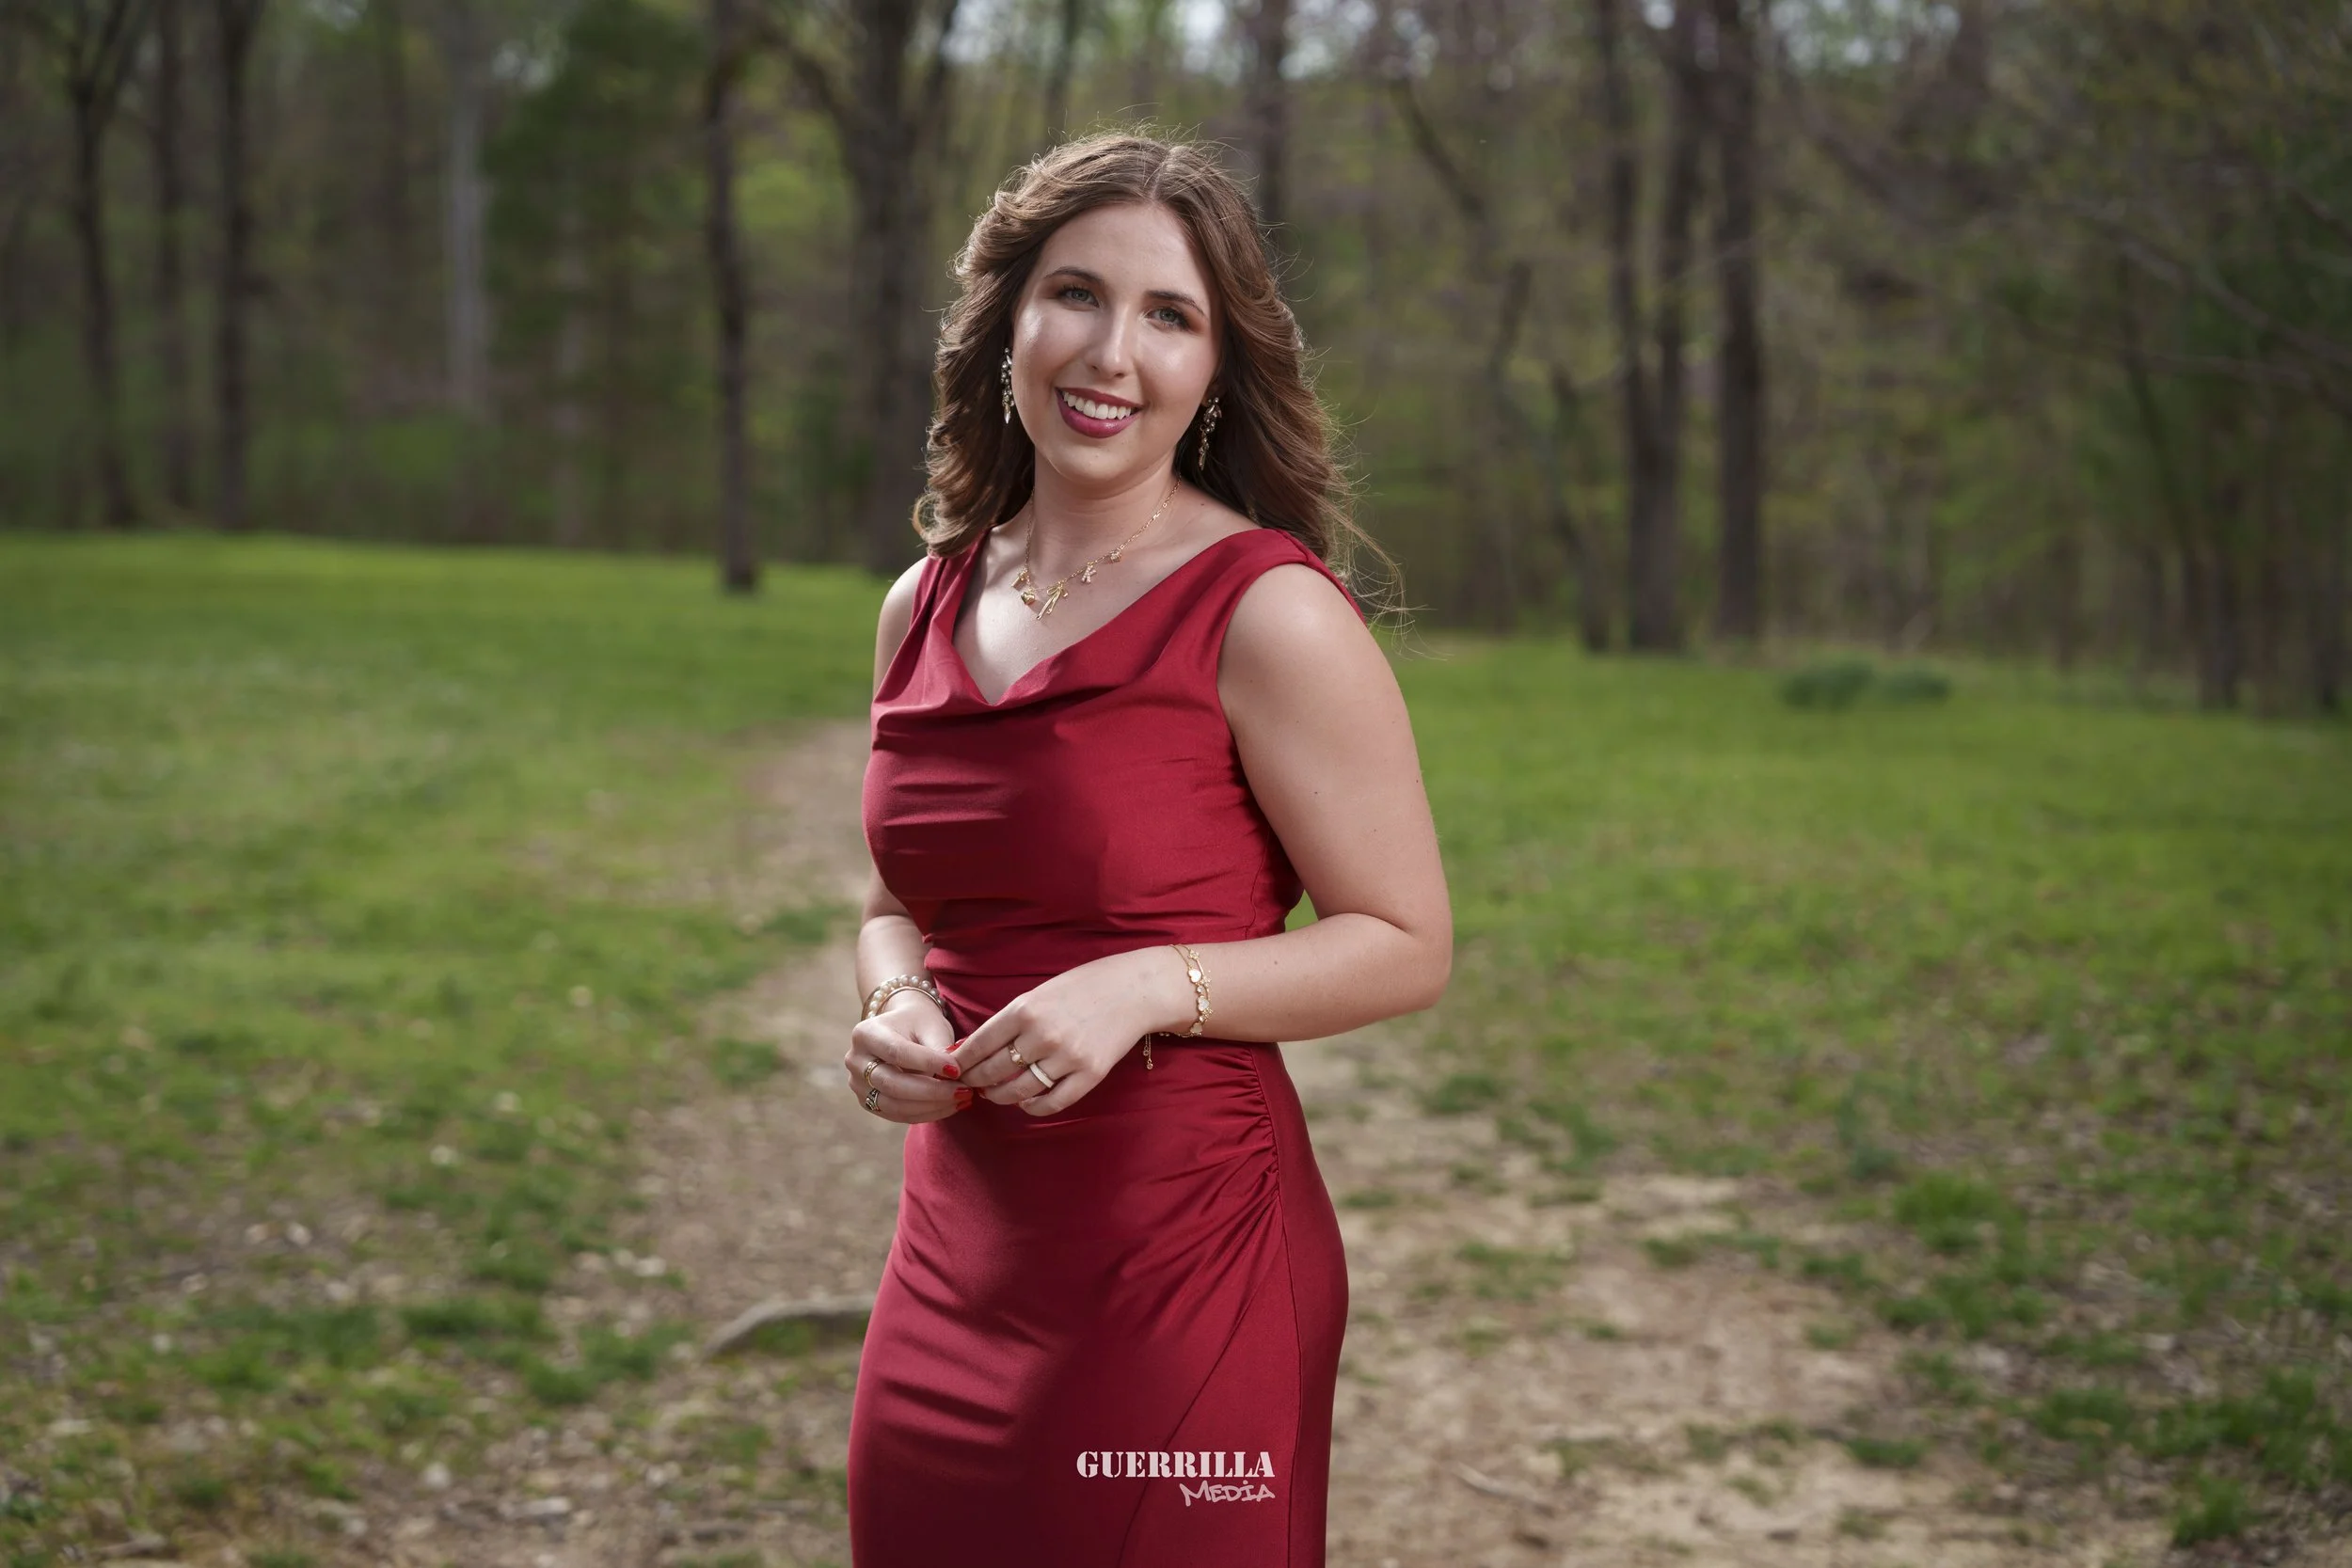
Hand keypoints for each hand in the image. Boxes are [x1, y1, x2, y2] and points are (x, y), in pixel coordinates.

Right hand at [843, 990, 971, 1122]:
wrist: (901, 1029)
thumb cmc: (918, 1024)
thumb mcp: (931, 1026)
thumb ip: (939, 1048)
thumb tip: (953, 1076)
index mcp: (866, 1033)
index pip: (897, 1052)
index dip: (928, 1064)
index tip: (956, 1069)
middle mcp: (855, 1060)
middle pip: (892, 1084)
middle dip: (931, 1091)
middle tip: (963, 1090)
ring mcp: (858, 1085)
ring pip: (894, 1105)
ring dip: (931, 1107)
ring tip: (961, 1099)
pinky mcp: (869, 1102)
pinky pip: (898, 1115)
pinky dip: (926, 1114)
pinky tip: (950, 1106)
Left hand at [955, 950, 1176, 1116]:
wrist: (1133, 990)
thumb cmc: (1083, 987)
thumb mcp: (1039, 993)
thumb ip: (1011, 1019)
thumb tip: (975, 1047)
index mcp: (1025, 1009)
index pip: (978, 1044)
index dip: (960, 1062)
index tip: (951, 1069)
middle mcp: (1042, 1034)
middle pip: (993, 1071)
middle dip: (974, 1081)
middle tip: (969, 1084)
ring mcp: (1066, 1057)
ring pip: (1018, 1091)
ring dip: (999, 1097)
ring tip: (994, 1094)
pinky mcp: (1089, 1074)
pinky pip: (1051, 1103)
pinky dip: (1033, 1108)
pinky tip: (1026, 1102)